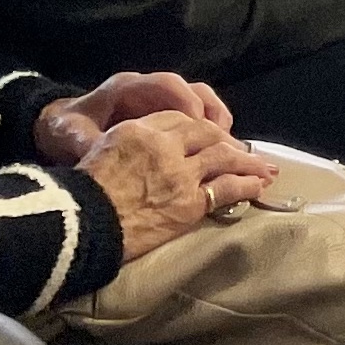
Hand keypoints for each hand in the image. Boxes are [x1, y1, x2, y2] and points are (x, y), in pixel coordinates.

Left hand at [35, 71, 228, 165]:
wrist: (57, 129)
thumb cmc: (66, 131)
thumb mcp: (71, 138)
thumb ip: (90, 145)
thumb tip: (104, 159)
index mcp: (127, 89)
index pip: (166, 85)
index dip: (186, 102)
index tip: (198, 127)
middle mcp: (149, 91)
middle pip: (194, 91)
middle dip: (213, 116)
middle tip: (227, 145)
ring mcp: (160, 104)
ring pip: (202, 103)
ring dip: (217, 125)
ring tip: (229, 152)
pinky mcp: (165, 120)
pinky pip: (196, 120)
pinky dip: (210, 135)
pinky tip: (216, 159)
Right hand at [77, 111, 279, 261]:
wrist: (81, 225)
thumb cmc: (81, 193)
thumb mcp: (100, 152)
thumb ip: (129, 144)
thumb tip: (145, 150)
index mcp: (138, 130)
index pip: (178, 119)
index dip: (197, 127)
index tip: (208, 134)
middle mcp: (164, 146)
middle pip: (206, 133)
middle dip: (227, 140)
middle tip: (242, 149)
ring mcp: (180, 173)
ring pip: (224, 157)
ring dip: (247, 162)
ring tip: (263, 167)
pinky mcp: (190, 202)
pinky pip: (227, 189)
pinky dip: (247, 185)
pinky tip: (258, 186)